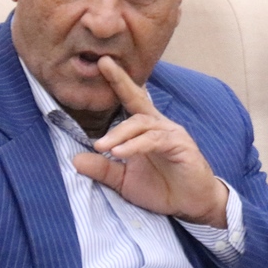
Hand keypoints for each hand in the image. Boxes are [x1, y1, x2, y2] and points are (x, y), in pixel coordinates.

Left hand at [71, 57, 228, 228]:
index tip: (102, 63)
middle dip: (120, 83)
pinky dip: (136, 146)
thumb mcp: (124, 181)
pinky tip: (120, 152)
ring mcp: (172, 135)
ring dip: (119, 133)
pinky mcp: (181, 147)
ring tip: (101, 145)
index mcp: (146, 130)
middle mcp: (160, 126)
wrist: (192, 204)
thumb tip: (75, 160)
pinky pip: (155, 141)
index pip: (130, 101)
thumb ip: (103, 169)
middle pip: (137, 102)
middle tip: (102, 67)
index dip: (118, 82)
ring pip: (142, 124)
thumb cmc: (162, 188)